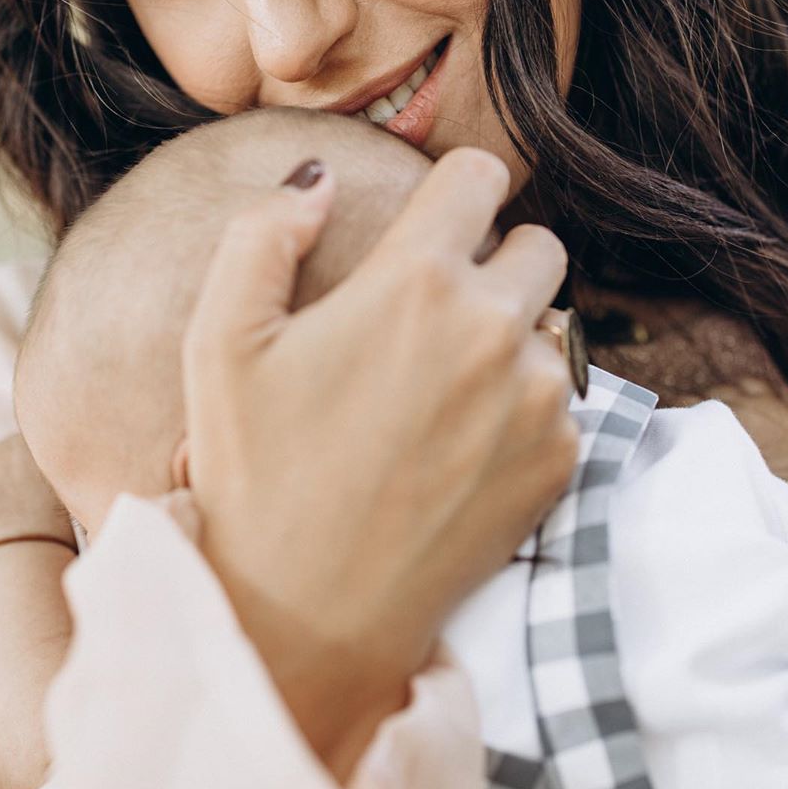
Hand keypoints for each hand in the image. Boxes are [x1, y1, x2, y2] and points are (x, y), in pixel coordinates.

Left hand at [0, 434, 75, 551]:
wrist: (20, 558)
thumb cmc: (49, 538)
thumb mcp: (65, 498)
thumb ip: (53, 479)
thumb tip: (46, 482)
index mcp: (41, 447)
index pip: (29, 442)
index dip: (25, 465)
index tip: (26, 485)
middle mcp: (9, 443)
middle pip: (3, 445)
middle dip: (3, 466)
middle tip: (6, 497)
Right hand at [181, 147, 577, 775]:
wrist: (310, 614)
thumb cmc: (254, 470)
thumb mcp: (220, 340)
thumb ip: (264, 233)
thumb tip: (320, 177)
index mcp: (417, 280)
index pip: (481, 174)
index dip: (455, 189)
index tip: (435, 220)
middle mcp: (495, 327)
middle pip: (538, 243)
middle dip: (495, 260)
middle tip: (436, 313)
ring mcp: (540, 398)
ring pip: (555, 324)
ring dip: (515, 336)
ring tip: (445, 389)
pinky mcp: (563, 460)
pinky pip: (567, 399)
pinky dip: (529, 407)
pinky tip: (464, 447)